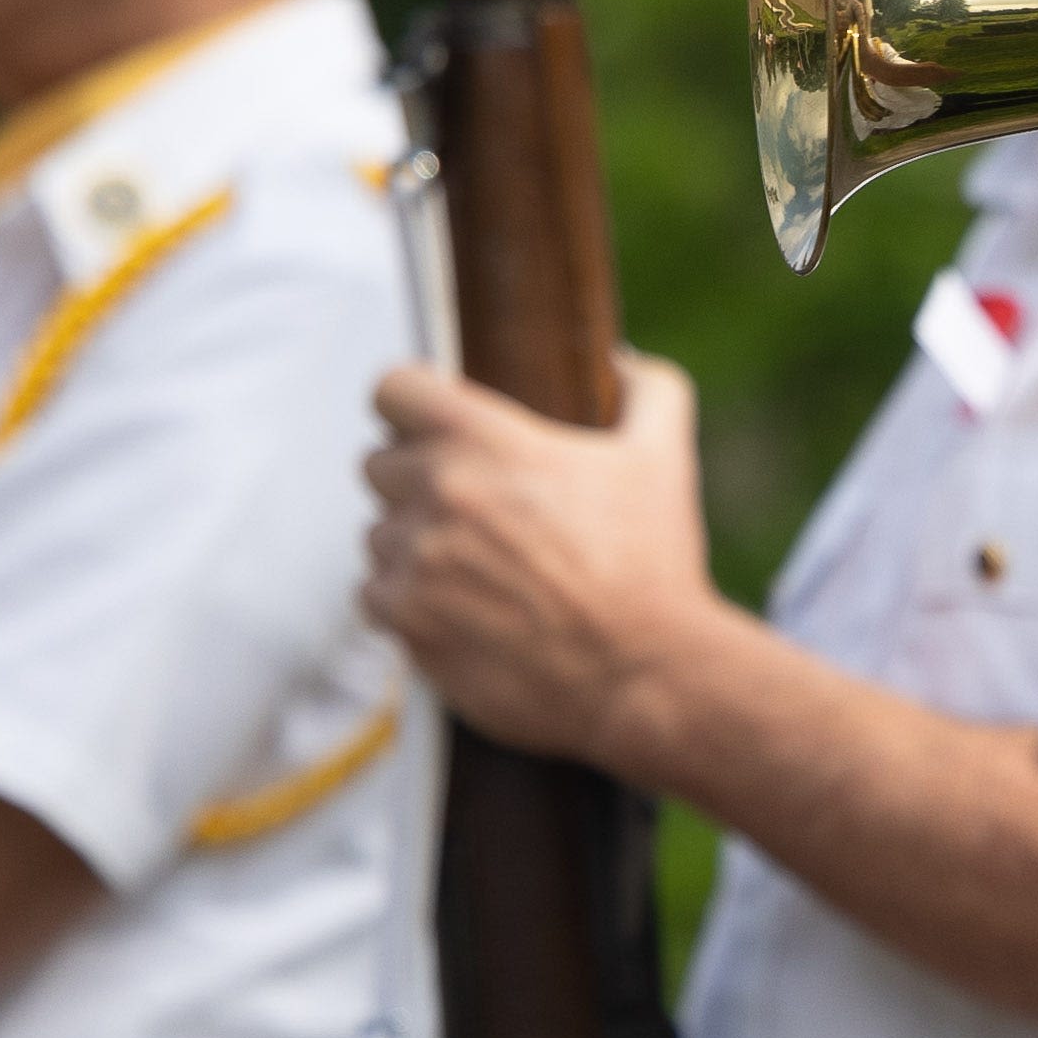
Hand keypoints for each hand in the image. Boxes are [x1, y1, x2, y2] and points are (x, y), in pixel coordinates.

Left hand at [362, 353, 722, 771]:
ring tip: (478, 569)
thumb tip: (621, 363)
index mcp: (485, 442)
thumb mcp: (664, 459)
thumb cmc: (652, 567)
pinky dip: (407, 601)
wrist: (643, 674)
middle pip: (378, 465)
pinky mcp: (406, 625)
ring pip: (377, 535)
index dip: (410, 402)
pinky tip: (461, 609)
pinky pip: (374, 596)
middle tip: (471, 506)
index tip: (428, 420)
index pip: (392, 390)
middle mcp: (436, 495)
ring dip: (413, 545)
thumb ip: (648, 390)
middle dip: (417, 480)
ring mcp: (414, 564)